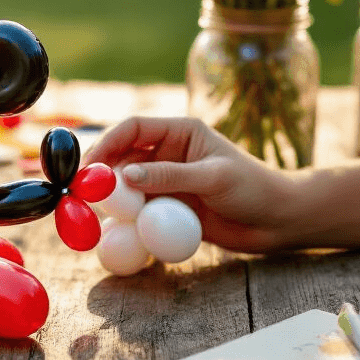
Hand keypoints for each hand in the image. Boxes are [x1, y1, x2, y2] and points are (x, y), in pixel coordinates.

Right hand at [83, 116, 293, 252]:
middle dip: (100, 173)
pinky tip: (114, 231)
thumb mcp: (214, 177)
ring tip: (94, 214)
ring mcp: (165, 182)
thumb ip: (170, 176)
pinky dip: (124, 220)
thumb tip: (125, 176)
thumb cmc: (255, 188)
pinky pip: (137, 211)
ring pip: (126, 187)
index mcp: (179, 132)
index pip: (132, 128)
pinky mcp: (166, 207)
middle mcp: (167, 154)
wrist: (278, 222)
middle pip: (122, 157)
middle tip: (80, 192)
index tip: (89, 165)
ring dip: (110, 199)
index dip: (107, 142)